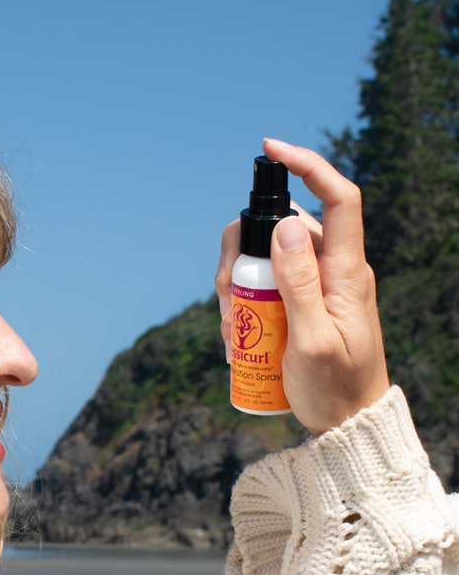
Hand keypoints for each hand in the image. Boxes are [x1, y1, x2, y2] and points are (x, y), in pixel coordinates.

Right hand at [216, 139, 389, 435]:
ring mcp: (315, 286)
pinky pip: (263, 287)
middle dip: (240, 255)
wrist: (347, 424)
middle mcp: (332, 270)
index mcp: (346, 272)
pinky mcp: (300, 304)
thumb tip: (283, 226)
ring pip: (263, 259)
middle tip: (228, 303)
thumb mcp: (312, 342)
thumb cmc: (336, 389)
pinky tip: (239, 342)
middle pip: (280, 228)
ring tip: (233, 335)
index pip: (337, 198)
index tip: (271, 150)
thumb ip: (299, 284)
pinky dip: (242, 307)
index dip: (309, 164)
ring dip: (236, 289)